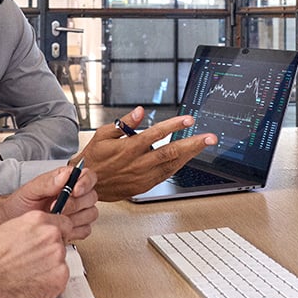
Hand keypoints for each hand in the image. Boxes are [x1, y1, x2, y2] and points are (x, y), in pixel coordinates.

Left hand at [0, 165, 98, 241]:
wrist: (11, 222)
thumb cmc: (19, 204)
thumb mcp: (30, 190)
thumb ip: (48, 182)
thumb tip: (65, 175)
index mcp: (66, 180)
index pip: (88, 176)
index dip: (85, 183)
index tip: (75, 190)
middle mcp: (75, 195)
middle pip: (92, 196)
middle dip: (76, 203)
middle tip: (59, 207)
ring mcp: (77, 212)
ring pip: (91, 214)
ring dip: (75, 217)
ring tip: (57, 218)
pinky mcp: (76, 228)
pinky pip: (86, 230)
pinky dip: (75, 230)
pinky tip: (61, 229)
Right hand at [0, 211, 69, 297]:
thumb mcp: (11, 228)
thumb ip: (33, 227)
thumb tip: (41, 231)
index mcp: (39, 220)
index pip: (63, 223)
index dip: (56, 235)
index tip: (50, 243)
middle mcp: (51, 235)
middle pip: (62, 243)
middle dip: (51, 252)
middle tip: (33, 262)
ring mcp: (57, 256)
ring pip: (61, 261)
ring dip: (50, 268)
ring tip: (29, 274)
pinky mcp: (59, 277)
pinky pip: (61, 279)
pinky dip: (50, 283)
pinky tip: (33, 283)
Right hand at [72, 106, 217, 201]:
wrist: (88, 185)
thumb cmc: (94, 158)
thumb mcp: (103, 134)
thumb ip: (124, 123)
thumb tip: (140, 112)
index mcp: (129, 148)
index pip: (156, 134)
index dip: (174, 126)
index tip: (187, 120)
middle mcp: (139, 163)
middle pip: (171, 152)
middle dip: (192, 143)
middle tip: (209, 137)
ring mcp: (143, 176)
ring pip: (172, 165)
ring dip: (190, 155)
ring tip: (202, 145)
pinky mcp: (145, 185)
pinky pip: (166, 175)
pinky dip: (178, 166)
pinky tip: (186, 158)